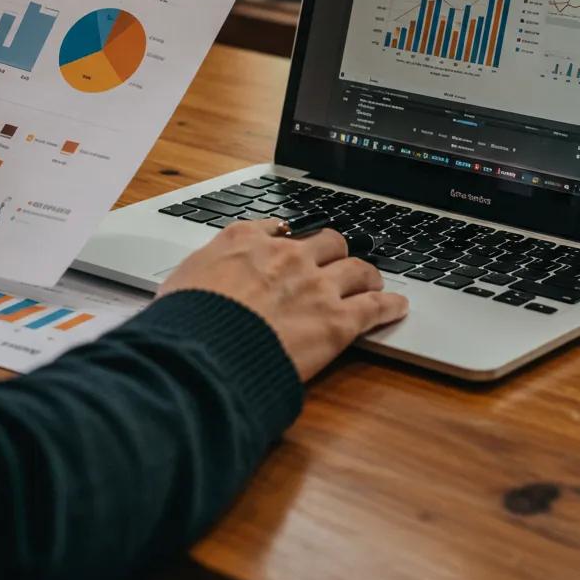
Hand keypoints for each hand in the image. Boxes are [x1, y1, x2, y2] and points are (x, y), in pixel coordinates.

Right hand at [159, 220, 407, 380]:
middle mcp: (286, 255)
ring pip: (357, 268)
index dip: (287, 238)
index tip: (290, 242)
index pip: (275, 228)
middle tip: (337, 261)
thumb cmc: (187, 320)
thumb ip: (202, 270)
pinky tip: (398, 306)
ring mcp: (315, 285)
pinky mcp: (337, 321)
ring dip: (367, 274)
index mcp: (245, 240)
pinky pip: (374, 307)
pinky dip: (389, 306)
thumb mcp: (181, 279)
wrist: (206, 350)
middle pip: (326, 241)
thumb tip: (200, 277)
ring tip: (373, 280)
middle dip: (333, 251)